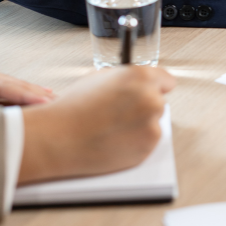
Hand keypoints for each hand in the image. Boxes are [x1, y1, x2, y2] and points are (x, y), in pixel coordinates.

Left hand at [0, 54, 54, 110]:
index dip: (17, 92)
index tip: (39, 100)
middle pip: (8, 83)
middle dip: (33, 93)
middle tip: (58, 104)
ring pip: (10, 84)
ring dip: (32, 92)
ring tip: (56, 102)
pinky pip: (5, 88)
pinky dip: (24, 92)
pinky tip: (40, 98)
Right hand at [18, 66, 175, 183]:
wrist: (59, 138)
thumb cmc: (74, 108)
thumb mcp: (100, 78)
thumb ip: (126, 78)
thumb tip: (137, 82)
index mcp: (141, 77)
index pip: (166, 80)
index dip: (155, 86)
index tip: (149, 91)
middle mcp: (151, 100)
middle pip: (160, 102)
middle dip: (144, 106)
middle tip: (120, 113)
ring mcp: (151, 126)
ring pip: (153, 123)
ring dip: (140, 125)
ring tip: (112, 127)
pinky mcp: (147, 148)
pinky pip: (147, 142)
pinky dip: (135, 142)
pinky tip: (113, 139)